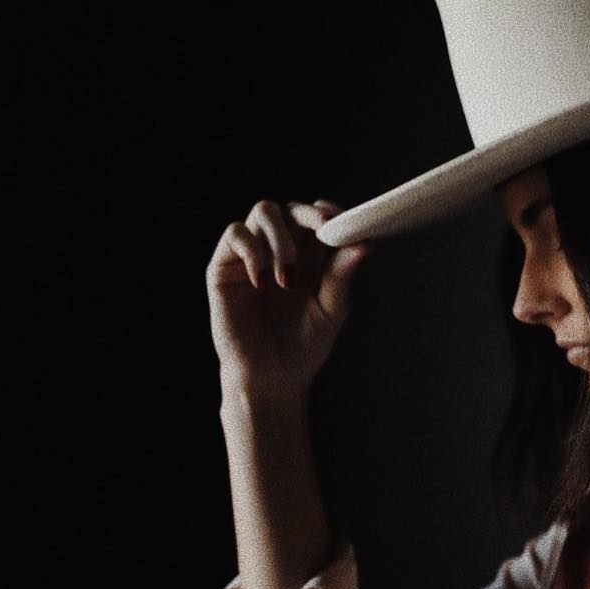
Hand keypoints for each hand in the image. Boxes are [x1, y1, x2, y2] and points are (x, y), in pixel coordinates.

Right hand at [207, 197, 375, 400]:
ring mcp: (250, 255)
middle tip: (323, 231)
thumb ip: (342, 276)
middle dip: (307, 215)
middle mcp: (278, 249)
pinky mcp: (224, 267)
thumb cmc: (303, 347)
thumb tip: (365, 243)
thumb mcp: (330, 311)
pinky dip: (253, 252)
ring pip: (263, 212)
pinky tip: (263, 282)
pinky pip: (235, 235)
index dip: (328, 212)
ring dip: (281, 239)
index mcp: (308, 256)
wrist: (271, 380)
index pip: (316, 218)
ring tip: (287, 280)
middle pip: (289, 208)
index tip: (343, 222)